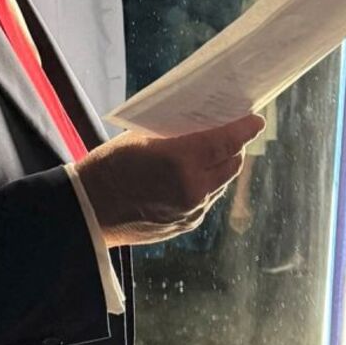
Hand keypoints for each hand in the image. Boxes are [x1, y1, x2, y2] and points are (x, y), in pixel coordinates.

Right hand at [76, 113, 265, 246]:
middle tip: (231, 133)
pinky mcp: (187, 224)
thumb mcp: (142, 138)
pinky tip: (195, 175)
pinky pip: (208, 200)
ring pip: (222, 183)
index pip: (227, 140)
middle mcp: (193, 188)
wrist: (90, 210)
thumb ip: (178, 134)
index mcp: (181, 160)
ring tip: (213, 153)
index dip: (244, 128)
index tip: (254, 120)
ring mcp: (192, 210)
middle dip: (235, 146)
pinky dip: (207, 185)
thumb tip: (204, 123)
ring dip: (222, 166)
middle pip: (232, 163)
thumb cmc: (110, 166)